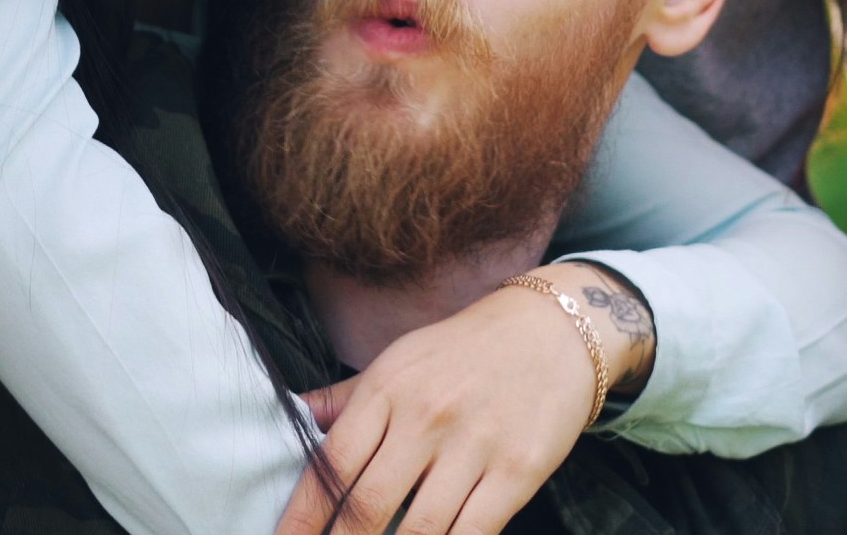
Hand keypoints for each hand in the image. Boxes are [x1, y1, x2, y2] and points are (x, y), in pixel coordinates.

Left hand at [273, 265, 648, 534]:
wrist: (551, 330)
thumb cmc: (464, 351)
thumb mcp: (398, 359)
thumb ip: (346, 397)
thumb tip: (294, 416)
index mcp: (386, 389)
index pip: (331, 463)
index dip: (303, 514)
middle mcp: (425, 417)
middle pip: (368, 504)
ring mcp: (473, 446)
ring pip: (420, 529)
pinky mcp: (517, 472)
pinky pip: (473, 532)